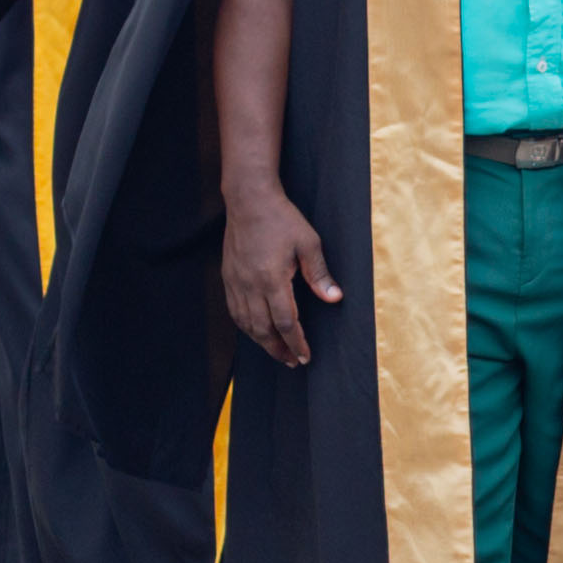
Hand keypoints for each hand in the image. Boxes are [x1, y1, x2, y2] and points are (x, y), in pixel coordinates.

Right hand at [222, 183, 339, 366]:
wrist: (249, 199)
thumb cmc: (281, 218)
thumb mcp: (308, 243)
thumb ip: (320, 274)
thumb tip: (334, 298)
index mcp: (272, 279)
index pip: (285, 322)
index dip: (296, 342)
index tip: (305, 356)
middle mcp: (250, 285)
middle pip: (263, 330)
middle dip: (279, 349)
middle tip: (292, 362)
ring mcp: (236, 282)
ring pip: (246, 324)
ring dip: (262, 342)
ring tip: (277, 351)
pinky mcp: (228, 277)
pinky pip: (235, 311)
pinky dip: (246, 326)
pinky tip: (255, 330)